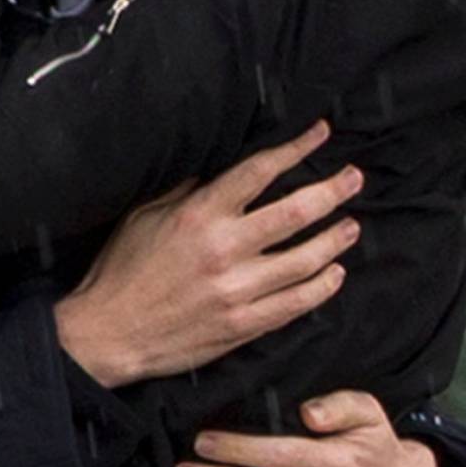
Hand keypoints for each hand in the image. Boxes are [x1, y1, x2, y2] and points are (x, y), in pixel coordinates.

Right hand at [53, 121, 360, 387]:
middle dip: (332, 191)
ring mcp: (237, 291)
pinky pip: (296, 304)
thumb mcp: (143, 215)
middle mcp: (224, 250)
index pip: (259, 172)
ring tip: (351, 226)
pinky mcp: (243, 325)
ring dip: (334, 240)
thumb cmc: (122, 270)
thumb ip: (185, 190)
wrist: (110, 333)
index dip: (296, 149)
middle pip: (295, 213)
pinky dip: (321, 287)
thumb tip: (219, 167)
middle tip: (354, 177)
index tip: (320, 133)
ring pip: (304, 260)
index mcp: (198, 215)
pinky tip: (333, 274)